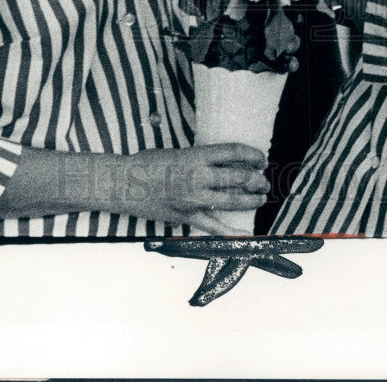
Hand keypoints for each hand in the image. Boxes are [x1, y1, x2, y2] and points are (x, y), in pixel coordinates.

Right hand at [125, 143, 269, 227]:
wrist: (123, 184)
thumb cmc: (147, 164)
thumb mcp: (176, 152)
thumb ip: (198, 158)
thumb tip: (221, 163)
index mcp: (196, 155)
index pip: (234, 151)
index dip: (252, 154)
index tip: (260, 158)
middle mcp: (199, 176)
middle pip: (239, 177)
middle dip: (256, 179)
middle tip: (263, 181)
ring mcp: (194, 198)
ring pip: (232, 201)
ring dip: (250, 200)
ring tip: (259, 198)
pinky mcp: (187, 216)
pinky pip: (214, 227)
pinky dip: (231, 232)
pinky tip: (246, 234)